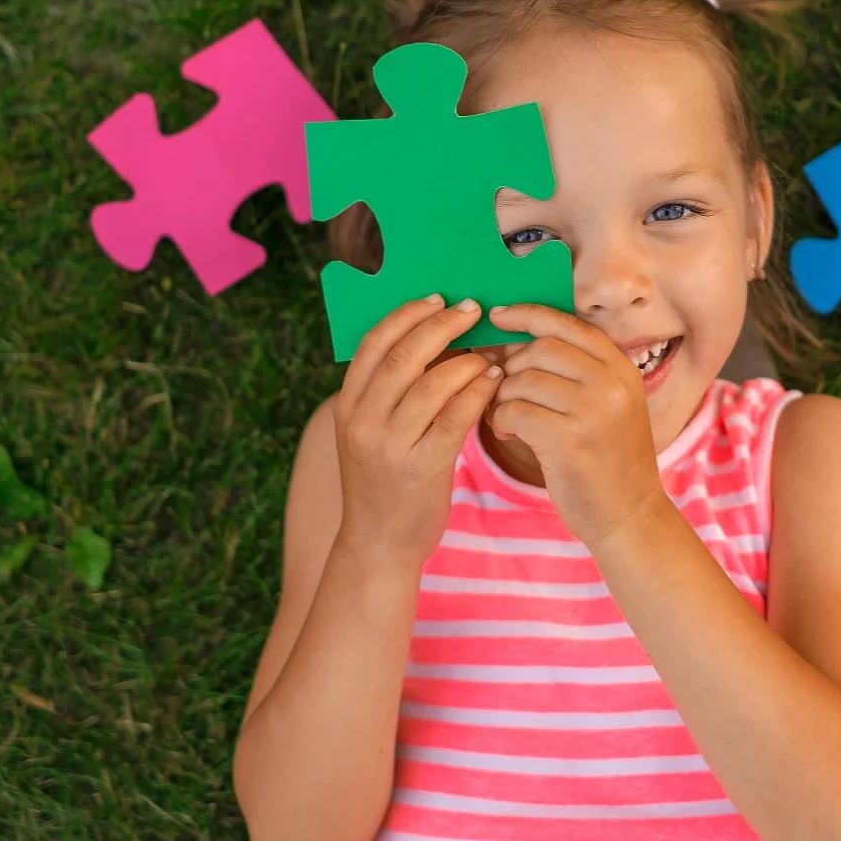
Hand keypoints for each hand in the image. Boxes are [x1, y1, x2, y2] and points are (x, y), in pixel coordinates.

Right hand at [333, 295, 502, 568]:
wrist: (379, 543)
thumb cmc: (384, 480)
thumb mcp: (371, 432)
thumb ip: (390, 391)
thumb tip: (433, 338)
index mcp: (348, 404)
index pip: (373, 342)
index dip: (407, 314)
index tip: (437, 298)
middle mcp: (363, 420)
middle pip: (402, 356)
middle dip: (441, 325)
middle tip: (472, 310)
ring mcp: (391, 444)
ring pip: (433, 383)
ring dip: (467, 360)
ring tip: (490, 352)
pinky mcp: (422, 466)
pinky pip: (455, 417)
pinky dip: (477, 392)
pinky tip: (492, 381)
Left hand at [484, 304, 669, 546]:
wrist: (630, 513)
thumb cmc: (609, 459)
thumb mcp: (610, 404)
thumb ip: (577, 371)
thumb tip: (512, 340)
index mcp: (621, 368)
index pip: (567, 324)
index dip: (527, 314)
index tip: (498, 316)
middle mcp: (611, 383)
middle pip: (540, 349)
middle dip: (510, 365)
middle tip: (501, 387)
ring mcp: (592, 411)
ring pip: (523, 379)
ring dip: (503, 396)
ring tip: (507, 416)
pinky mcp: (568, 440)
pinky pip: (515, 411)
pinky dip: (501, 419)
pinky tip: (507, 432)